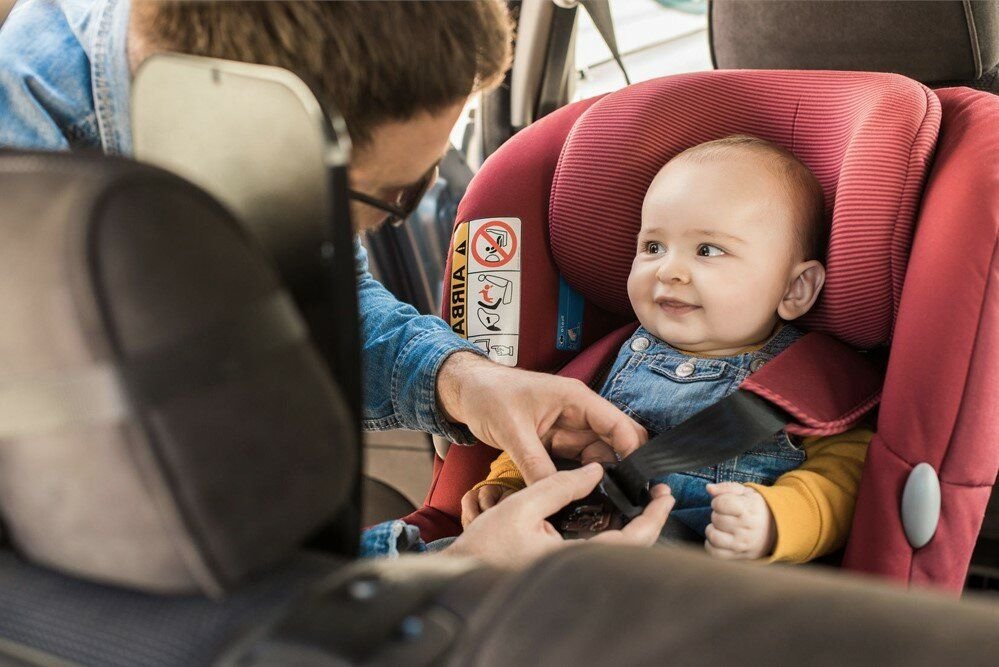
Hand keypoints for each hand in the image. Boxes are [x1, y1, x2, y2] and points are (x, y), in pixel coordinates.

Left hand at [437, 352, 647, 482]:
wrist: (467, 391)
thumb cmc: (489, 395)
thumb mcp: (512, 430)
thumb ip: (534, 463)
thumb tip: (553, 494)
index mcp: (576, 399)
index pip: (618, 425)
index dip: (632, 452)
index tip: (636, 483)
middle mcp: (579, 413)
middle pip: (615, 442)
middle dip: (622, 468)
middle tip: (624, 499)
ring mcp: (568, 428)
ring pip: (598, 456)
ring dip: (601, 477)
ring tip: (605, 504)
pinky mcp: (556, 442)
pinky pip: (577, 462)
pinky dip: (581, 478)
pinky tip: (582, 497)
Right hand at [447, 463, 674, 568]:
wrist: (461, 574)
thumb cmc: (485, 546)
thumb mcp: (521, 505)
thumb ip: (559, 485)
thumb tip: (595, 471)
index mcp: (572, 558)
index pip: (630, 541)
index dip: (653, 518)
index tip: (664, 495)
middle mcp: (577, 570)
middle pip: (631, 550)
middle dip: (649, 521)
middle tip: (658, 495)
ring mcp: (572, 574)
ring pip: (616, 553)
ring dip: (633, 527)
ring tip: (640, 500)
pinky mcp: (565, 571)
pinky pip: (600, 554)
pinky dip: (613, 533)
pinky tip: (612, 515)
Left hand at [703, 482, 775, 559]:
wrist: (776, 528)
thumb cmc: (755, 507)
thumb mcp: (745, 492)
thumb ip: (726, 488)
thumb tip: (709, 488)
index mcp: (749, 510)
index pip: (721, 503)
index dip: (718, 501)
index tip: (724, 503)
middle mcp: (747, 529)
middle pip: (716, 519)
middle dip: (717, 514)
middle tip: (726, 515)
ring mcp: (742, 544)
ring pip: (713, 536)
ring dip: (712, 529)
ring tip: (721, 527)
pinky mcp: (738, 556)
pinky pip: (714, 552)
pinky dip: (711, 544)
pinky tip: (719, 538)